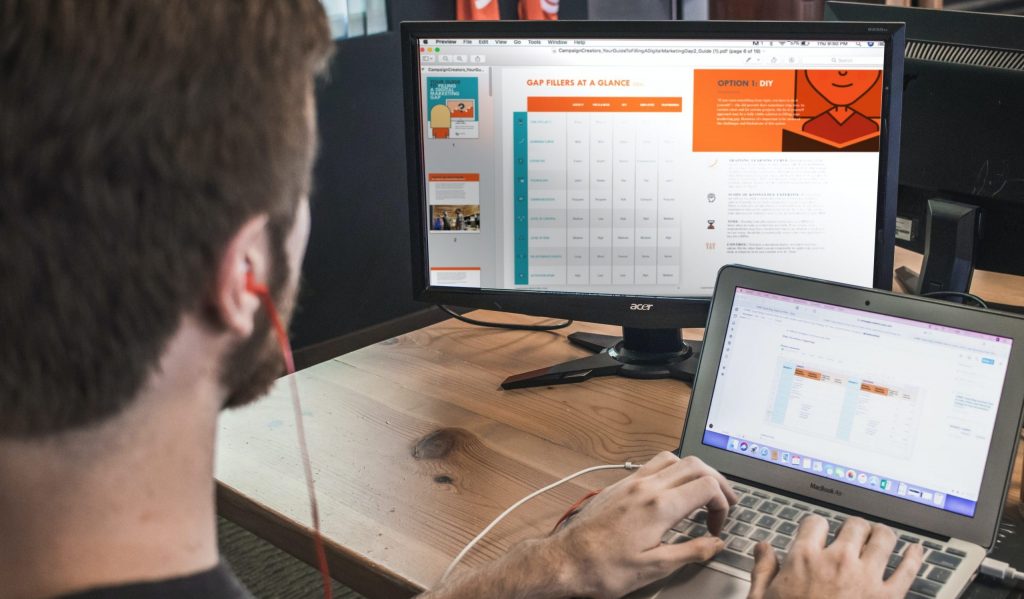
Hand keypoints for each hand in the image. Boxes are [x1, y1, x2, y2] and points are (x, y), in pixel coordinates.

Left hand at [547, 452, 737, 598]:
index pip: (707, 486)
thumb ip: (690, 552)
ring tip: (702, 492)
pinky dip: (671, 471)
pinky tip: (672, 491)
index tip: (717, 526)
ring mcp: (630, 482)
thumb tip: (716, 543)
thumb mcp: (654, 568)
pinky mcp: (618, 485)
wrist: (565, 560)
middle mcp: (645, 487)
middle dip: (717, 481)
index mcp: (658, 506)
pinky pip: (651, 465)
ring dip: (693, 471)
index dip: (722, 504)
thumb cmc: (603, 568)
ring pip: (672, 458)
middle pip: (694, 464)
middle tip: (725, 502)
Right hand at [748, 515, 924, 598]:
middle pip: (853, 525)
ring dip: (882, 534)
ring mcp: (866, 578)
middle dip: (854, 527)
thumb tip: (762, 549)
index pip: (815, 522)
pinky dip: (914, 558)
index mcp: (804, 559)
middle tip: (854, 532)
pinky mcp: (888, 598)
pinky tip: (915, 551)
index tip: (818, 532)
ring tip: (882, 535)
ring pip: (883, 539)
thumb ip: (762, 570)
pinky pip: (908, 570)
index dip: (816, 526)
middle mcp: (838, 561)